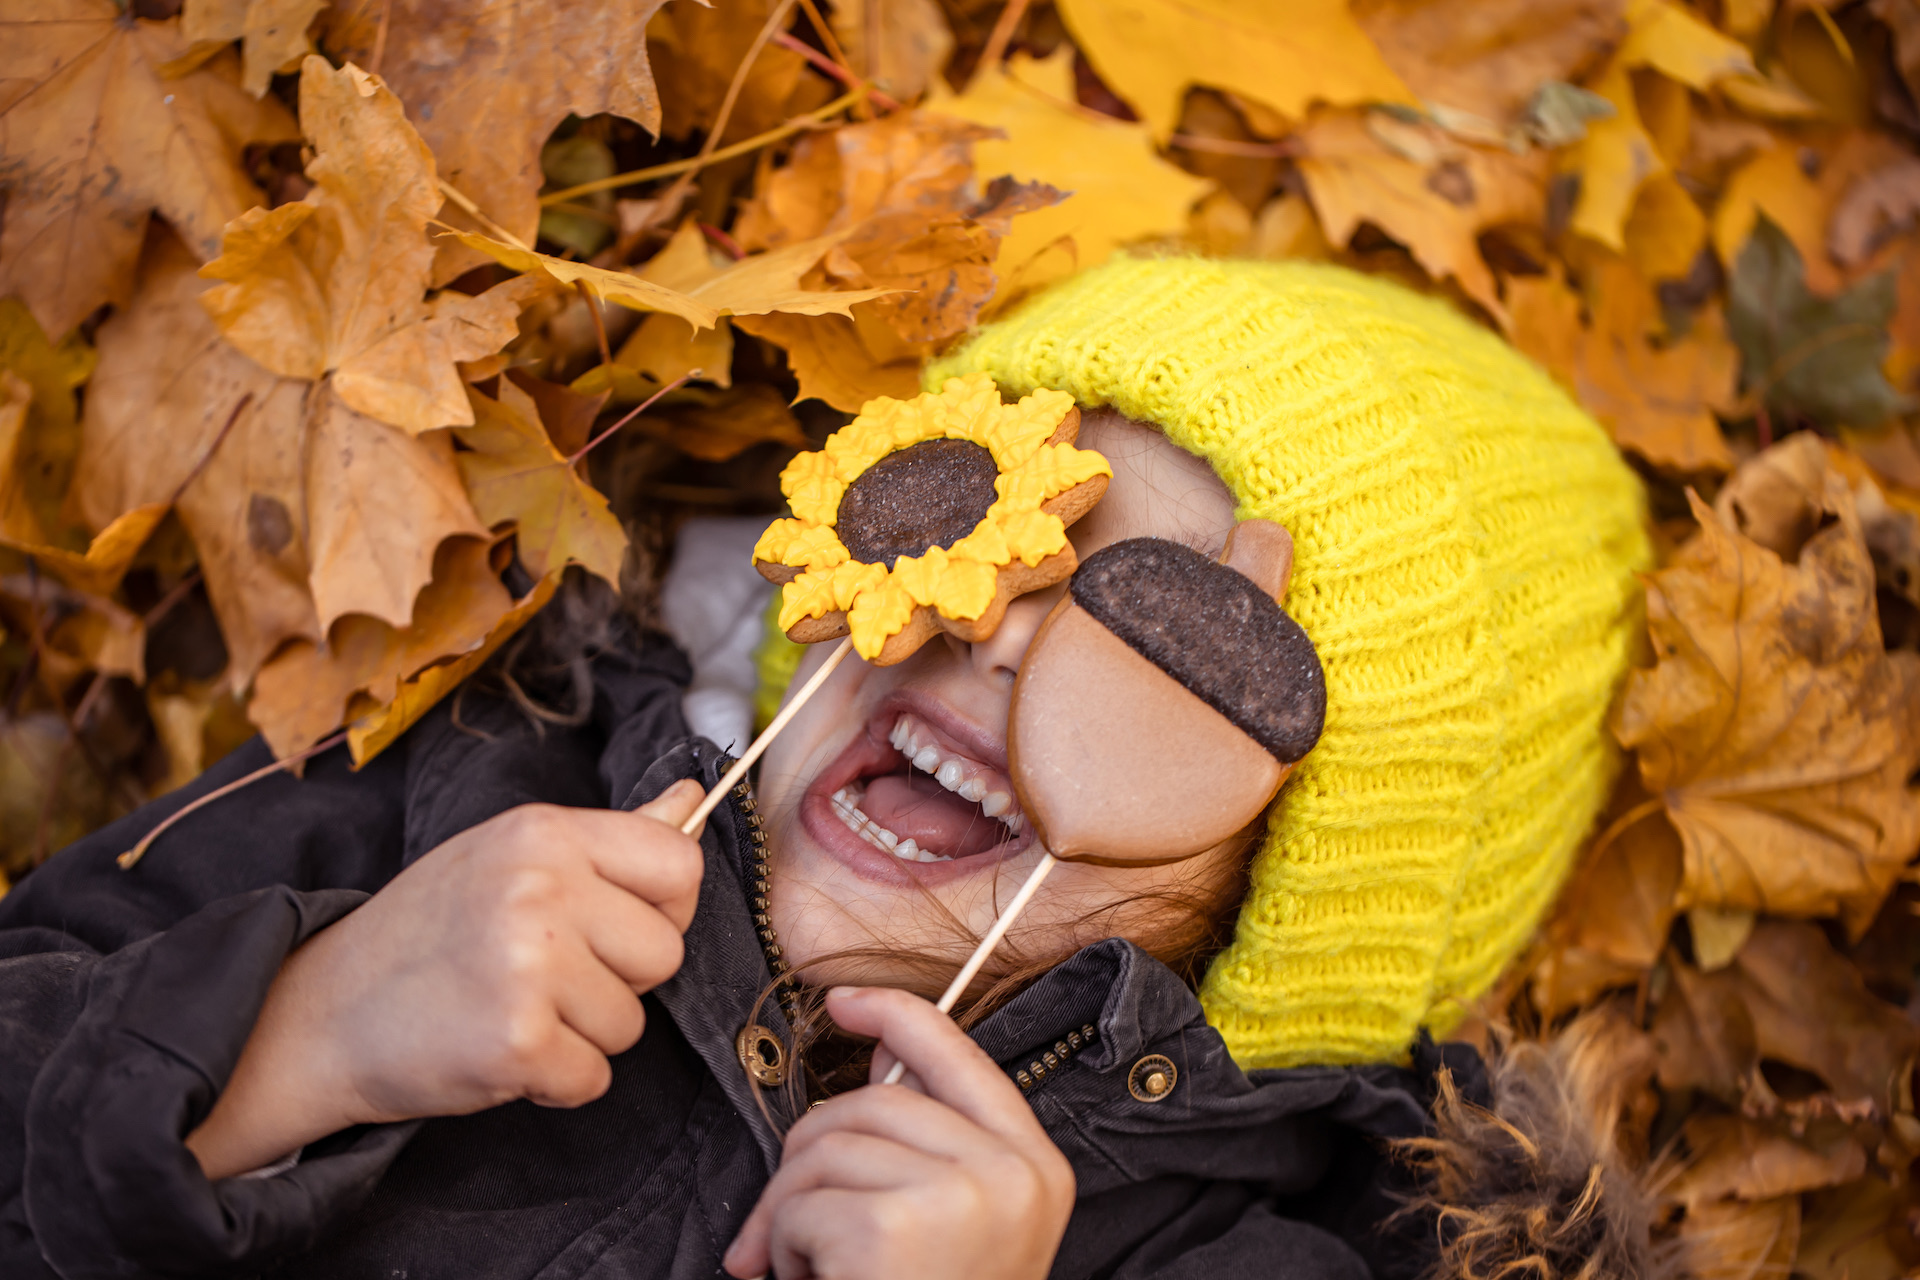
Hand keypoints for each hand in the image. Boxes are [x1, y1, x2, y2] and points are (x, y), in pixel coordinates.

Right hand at [185, 780, 706, 1179]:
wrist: (324, 1013)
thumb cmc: (431, 930)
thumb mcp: (512, 856)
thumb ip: (612, 838)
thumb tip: (691, 797)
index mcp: (544, 833)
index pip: (678, 862)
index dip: (662, 906)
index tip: (614, 924)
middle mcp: (541, 888)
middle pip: (665, 952)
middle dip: (619, 979)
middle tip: (543, 975)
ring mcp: (529, 965)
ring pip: (632, 1022)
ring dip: (583, 1033)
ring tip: (512, 1008)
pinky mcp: (517, 1042)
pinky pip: (594, 1077)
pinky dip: (556, 1082)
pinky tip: (500, 1049)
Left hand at [723, 987, 1074, 1279]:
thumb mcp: (962, 1231)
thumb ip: (928, 1153)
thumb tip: (867, 1067)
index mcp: (1035, 1167)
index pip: (957, 1053)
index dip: (894, 1015)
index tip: (843, 1001)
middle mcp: (1010, 1172)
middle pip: (871, 1101)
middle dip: (806, 1155)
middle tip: (780, 1229)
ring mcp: (959, 1195)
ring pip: (825, 1148)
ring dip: (792, 1214)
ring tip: (813, 1273)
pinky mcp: (895, 1229)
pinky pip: (801, 1203)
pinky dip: (785, 1251)